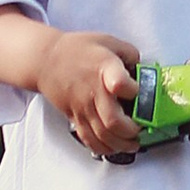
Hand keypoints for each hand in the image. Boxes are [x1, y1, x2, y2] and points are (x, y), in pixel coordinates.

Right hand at [35, 29, 140, 158]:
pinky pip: (88, 139)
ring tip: (132, 144)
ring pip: (102, 135)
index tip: (139, 91)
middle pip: (113, 120)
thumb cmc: (77, 49)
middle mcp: (93, 91)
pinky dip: (102, 148)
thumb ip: (130, 54)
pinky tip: (113, 148)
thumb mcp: (108, 41)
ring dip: (121, 144)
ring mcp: (83, 107)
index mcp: (104, 69)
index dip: (133, 90)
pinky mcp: (75, 117)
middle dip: (132, 131)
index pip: (120, 83)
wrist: (45, 60)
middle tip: (141, 129)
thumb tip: (143, 69)